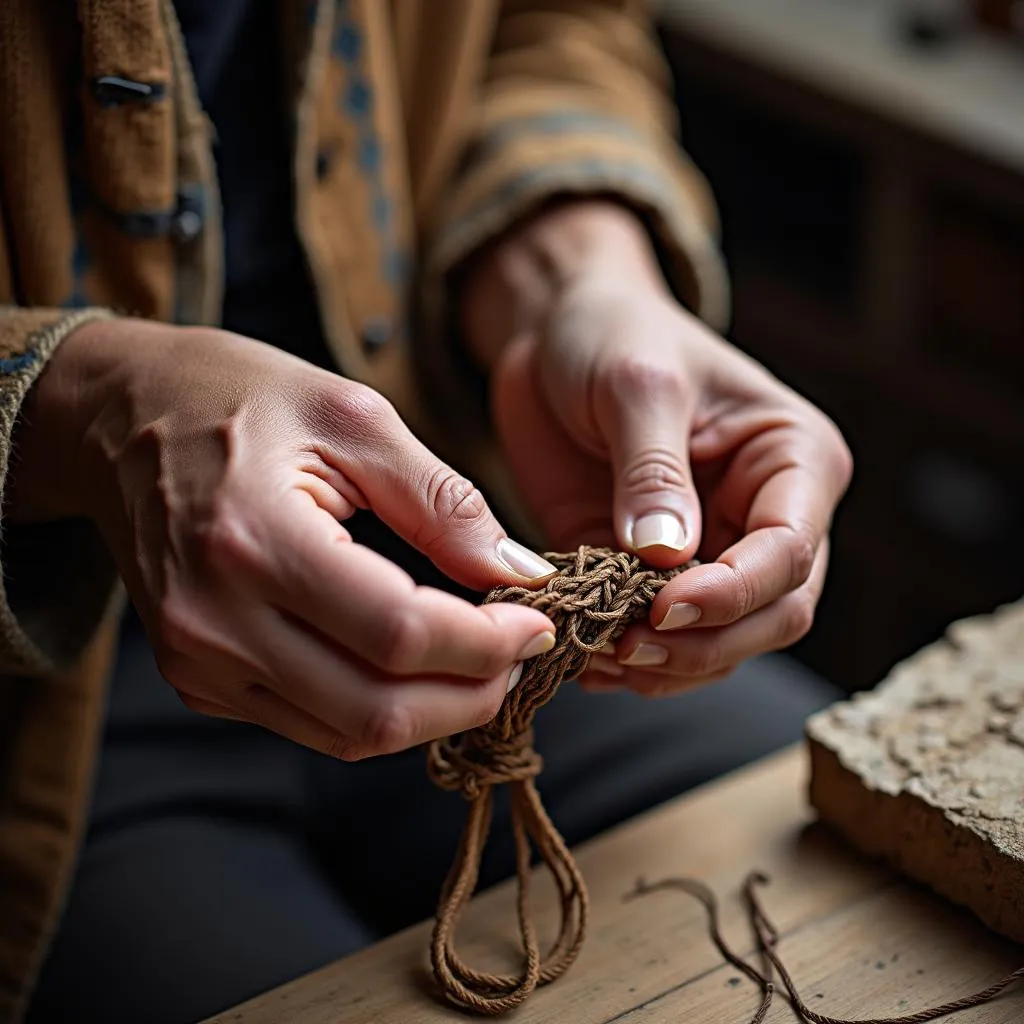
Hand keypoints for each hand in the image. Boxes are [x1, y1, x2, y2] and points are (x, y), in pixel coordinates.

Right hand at [13, 319, 557, 755]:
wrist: (118, 422)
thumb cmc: (237, 398)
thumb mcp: (353, 417)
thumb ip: (443, 502)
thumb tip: (522, 573)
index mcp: (252, 538)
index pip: (398, 632)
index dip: (487, 642)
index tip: (536, 620)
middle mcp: (214, 620)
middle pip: (378, 709)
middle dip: (472, 692)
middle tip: (518, 651)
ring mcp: (200, 661)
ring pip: (348, 733)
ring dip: (433, 710)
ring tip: (478, 657)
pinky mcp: (199, 679)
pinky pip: (312, 723)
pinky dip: (379, 706)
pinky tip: (412, 661)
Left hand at [461, 202, 851, 695]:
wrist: (557, 337)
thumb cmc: (614, 334)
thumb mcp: (636, 385)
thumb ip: (653, 472)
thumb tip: (667, 559)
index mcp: (794, 461)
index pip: (789, 551)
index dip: (734, 593)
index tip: (664, 607)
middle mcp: (766, 517)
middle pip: (773, 615)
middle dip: (704, 643)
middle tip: (628, 647)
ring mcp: (713, 553)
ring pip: (721, 644)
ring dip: (665, 666)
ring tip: (597, 655)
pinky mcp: (654, 576)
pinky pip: (661, 640)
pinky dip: (629, 663)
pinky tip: (586, 661)